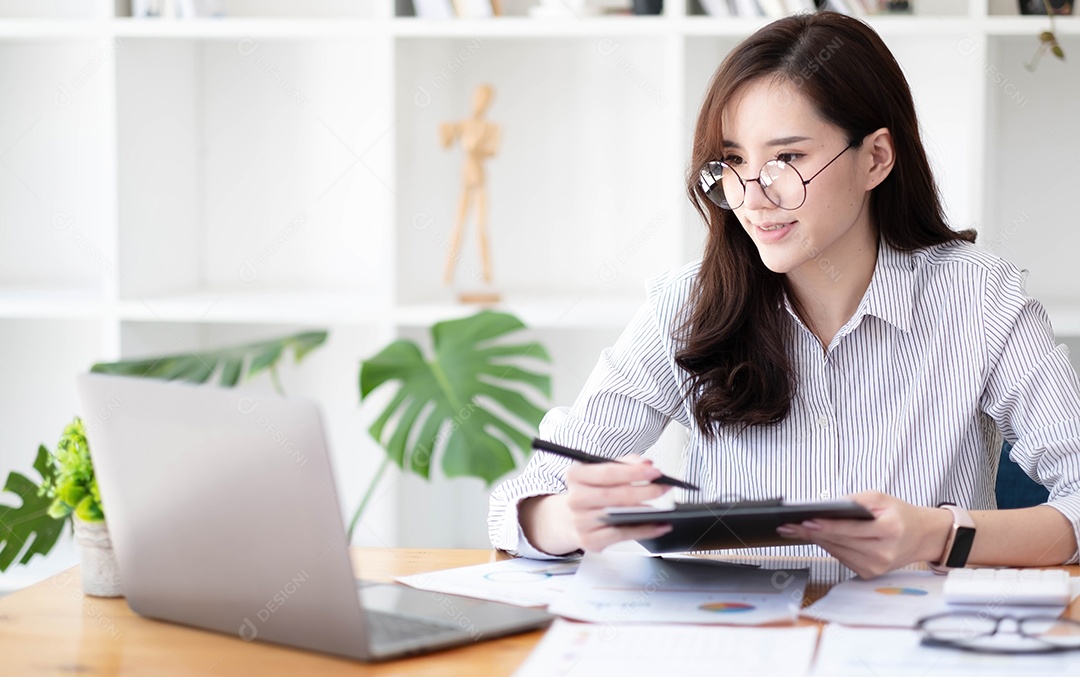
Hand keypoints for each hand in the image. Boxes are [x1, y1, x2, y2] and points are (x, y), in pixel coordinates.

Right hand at [564, 456, 673, 551]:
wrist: (570, 519)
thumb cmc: (591, 493)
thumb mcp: (601, 473)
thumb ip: (624, 465)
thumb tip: (646, 464)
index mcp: (576, 476)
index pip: (607, 472)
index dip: (633, 472)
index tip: (654, 471)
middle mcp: (575, 499)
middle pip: (613, 495)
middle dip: (643, 491)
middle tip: (662, 488)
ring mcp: (581, 522)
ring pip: (617, 516)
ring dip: (644, 512)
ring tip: (664, 508)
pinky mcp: (590, 540)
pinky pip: (621, 535)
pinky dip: (643, 530)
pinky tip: (658, 525)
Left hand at [775, 491, 950, 578]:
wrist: (922, 536)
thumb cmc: (900, 514)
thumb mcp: (881, 499)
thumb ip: (855, 501)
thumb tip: (827, 508)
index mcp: (889, 531)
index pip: (850, 530)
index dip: (826, 527)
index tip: (805, 522)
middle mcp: (883, 553)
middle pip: (840, 542)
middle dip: (811, 533)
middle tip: (788, 525)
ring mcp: (876, 567)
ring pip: (837, 552)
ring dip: (815, 541)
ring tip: (794, 530)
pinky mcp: (869, 574)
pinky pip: (842, 559)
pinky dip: (829, 547)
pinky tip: (815, 538)